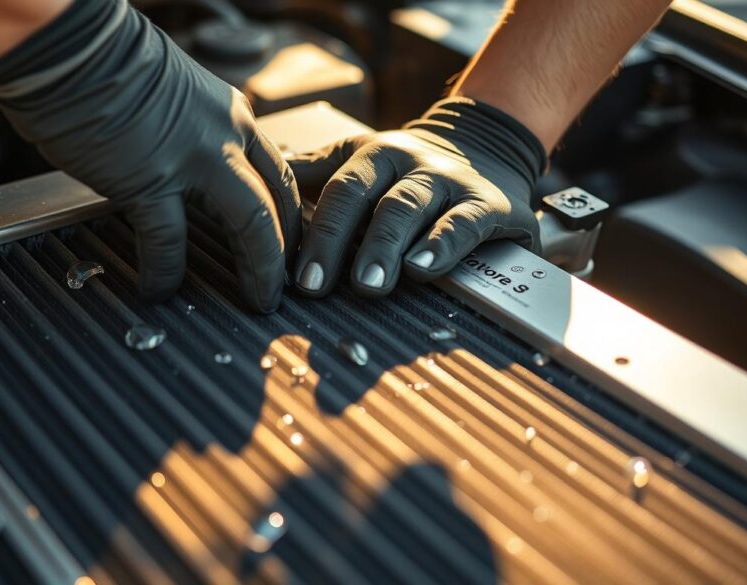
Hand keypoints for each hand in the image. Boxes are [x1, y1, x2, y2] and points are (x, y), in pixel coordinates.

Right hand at [0, 0, 300, 311]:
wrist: (66, 44)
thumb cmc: (102, 63)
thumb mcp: (173, 92)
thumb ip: (190, 133)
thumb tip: (181, 168)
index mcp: (230, 114)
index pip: (280, 172)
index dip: (290, 216)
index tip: (290, 245)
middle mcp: (224, 134)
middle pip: (279, 201)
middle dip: (287, 250)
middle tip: (283, 286)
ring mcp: (193, 157)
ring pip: (253, 223)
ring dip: (259, 267)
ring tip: (255, 299)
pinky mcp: (149, 178)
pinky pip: (169, 241)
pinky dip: (166, 272)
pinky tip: (157, 291)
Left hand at [289, 98, 545, 297]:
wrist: (489, 146)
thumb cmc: (407, 172)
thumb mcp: (360, 163)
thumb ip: (312, 174)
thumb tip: (257, 180)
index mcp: (372, 156)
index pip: (338, 190)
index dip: (315, 233)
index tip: (297, 277)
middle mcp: (410, 164)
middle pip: (368, 200)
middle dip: (338, 244)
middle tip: (317, 287)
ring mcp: (450, 181)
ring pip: (411, 208)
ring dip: (385, 246)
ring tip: (367, 284)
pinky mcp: (488, 204)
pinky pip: (464, 223)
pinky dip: (443, 245)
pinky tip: (422, 268)